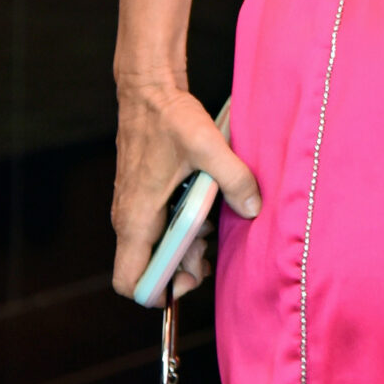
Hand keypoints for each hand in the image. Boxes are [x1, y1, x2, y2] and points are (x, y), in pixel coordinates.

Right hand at [111, 78, 260, 298]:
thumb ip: (233, 178)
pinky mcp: (142, 200)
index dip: (160, 292)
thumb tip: (253, 207)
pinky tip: (202, 209)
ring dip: (185, 247)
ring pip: (157, 251)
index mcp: (138, 217)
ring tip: (209, 224)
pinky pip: (159, 231)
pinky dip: (182, 229)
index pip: (132, 282)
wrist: (148, 91)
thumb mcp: (207, 145)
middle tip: (210, 246)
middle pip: (151, 271)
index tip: (191, 276)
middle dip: (183, 268)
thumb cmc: (169, 118)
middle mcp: (129, 220)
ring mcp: (134, 211)